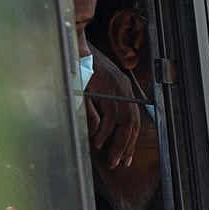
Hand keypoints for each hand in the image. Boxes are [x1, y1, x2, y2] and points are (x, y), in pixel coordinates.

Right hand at [84, 45, 139, 168]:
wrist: (76, 46)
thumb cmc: (81, 68)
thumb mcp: (90, 93)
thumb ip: (96, 112)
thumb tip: (97, 133)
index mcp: (124, 90)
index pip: (133, 120)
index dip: (131, 141)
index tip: (126, 157)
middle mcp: (125, 89)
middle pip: (132, 124)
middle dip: (127, 147)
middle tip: (120, 163)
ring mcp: (118, 88)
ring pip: (125, 122)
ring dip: (118, 143)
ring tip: (111, 159)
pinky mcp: (108, 88)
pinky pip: (111, 115)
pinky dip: (104, 130)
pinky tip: (98, 141)